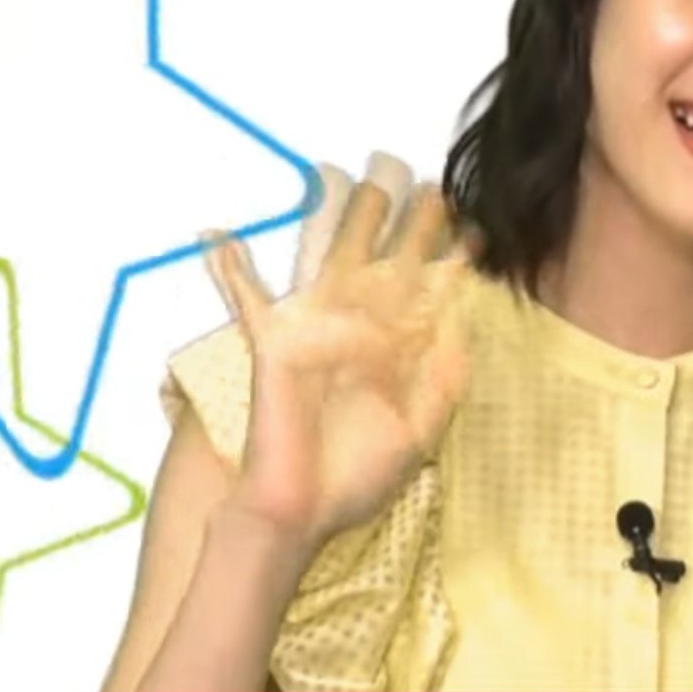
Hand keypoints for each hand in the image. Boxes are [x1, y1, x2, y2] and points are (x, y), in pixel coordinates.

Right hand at [203, 158, 472, 546]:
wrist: (300, 513)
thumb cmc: (353, 480)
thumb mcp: (417, 432)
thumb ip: (442, 382)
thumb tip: (461, 326)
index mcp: (390, 357)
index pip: (421, 298)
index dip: (447, 262)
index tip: (477, 228)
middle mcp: (355, 337)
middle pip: (385, 266)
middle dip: (409, 227)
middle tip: (434, 185)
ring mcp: (315, 335)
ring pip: (333, 264)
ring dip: (348, 222)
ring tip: (364, 179)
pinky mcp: (275, 345)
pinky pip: (249, 302)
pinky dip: (230, 271)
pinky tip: (214, 238)